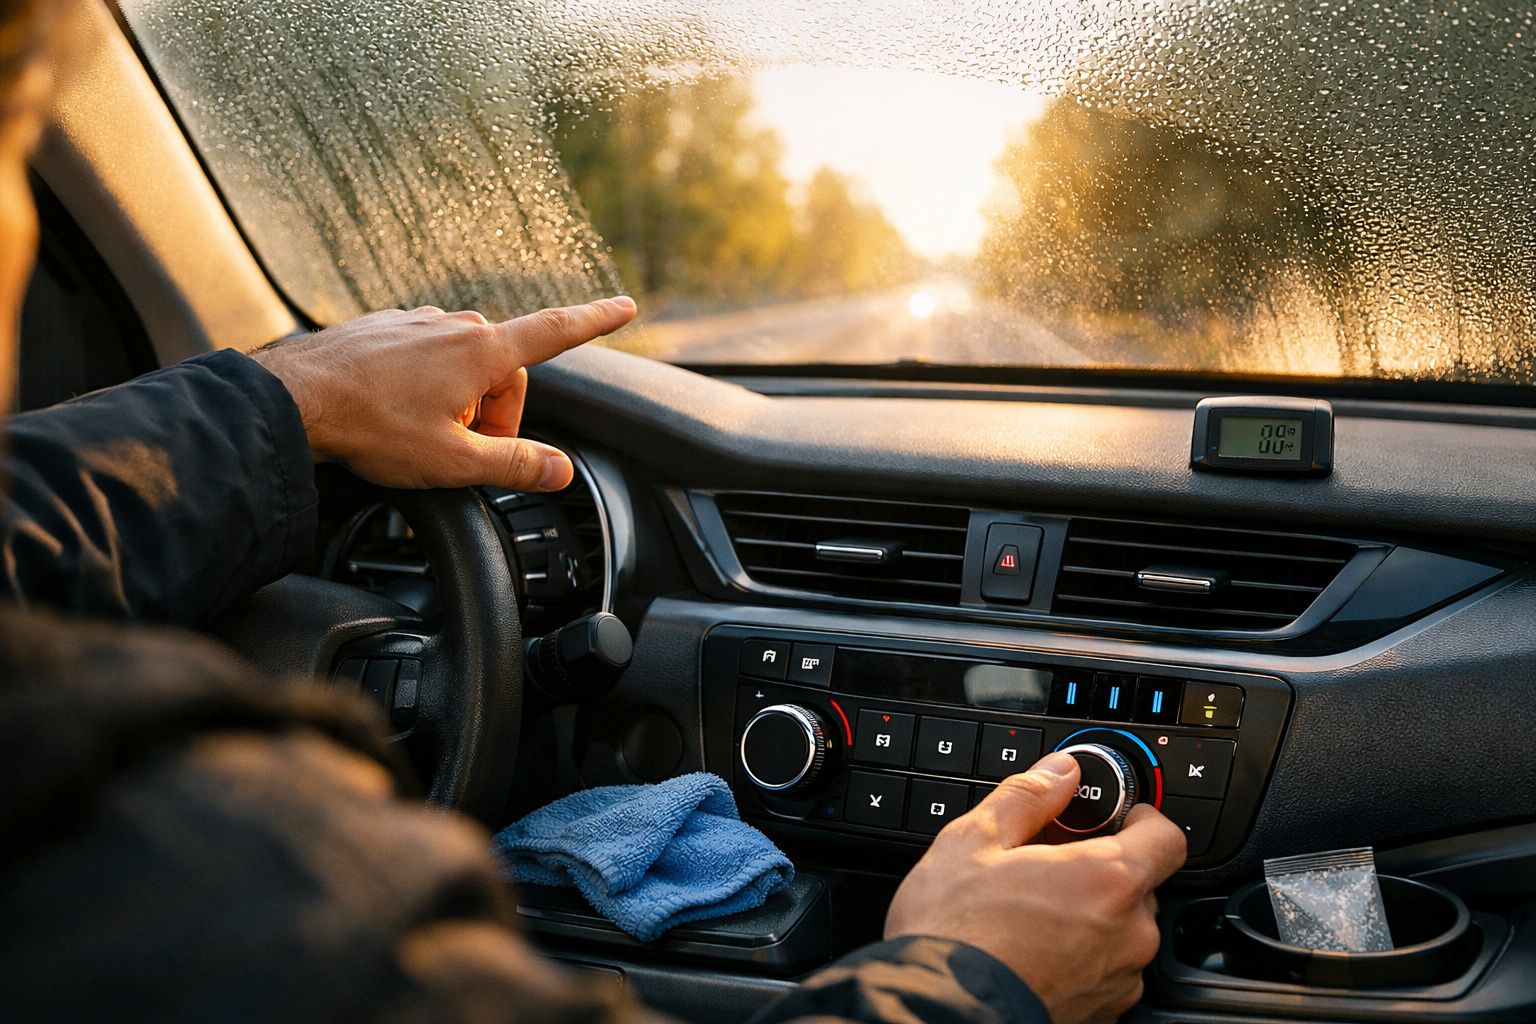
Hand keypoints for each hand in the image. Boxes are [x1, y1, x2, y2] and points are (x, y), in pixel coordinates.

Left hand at [251, 298, 636, 490]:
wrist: (291, 401)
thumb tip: (561, 470)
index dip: (595, 320)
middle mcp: (455, 325)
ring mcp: (417, 323)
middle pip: (504, 374)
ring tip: (415, 436)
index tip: (624, 305)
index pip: (556, 331)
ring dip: (456, 405)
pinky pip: (424, 360)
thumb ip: (516, 466)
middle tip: (458, 454)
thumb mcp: (453, 463)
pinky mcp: (385, 328)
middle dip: (493, 418)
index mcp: (482, 352)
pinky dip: (421, 390)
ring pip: (463, 368)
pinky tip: (390, 415)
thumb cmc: (370, 430)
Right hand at [884, 751, 1186, 1023]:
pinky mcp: (1102, 1014)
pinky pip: (1105, 971)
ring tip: (1029, 915)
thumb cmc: (954, 934)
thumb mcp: (974, 840)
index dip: (1140, 818)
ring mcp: (1119, 980)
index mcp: (1108, 879)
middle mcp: (1129, 933)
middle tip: (1046, 867)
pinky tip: (1031, 951)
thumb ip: (1028, 796)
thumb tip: (1059, 772)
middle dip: (1098, 870)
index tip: (1112, 816)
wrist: (940, 1012)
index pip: (1167, 836)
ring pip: (1120, 931)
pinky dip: (1079, 957)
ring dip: (1089, 916)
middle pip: (1137, 884)